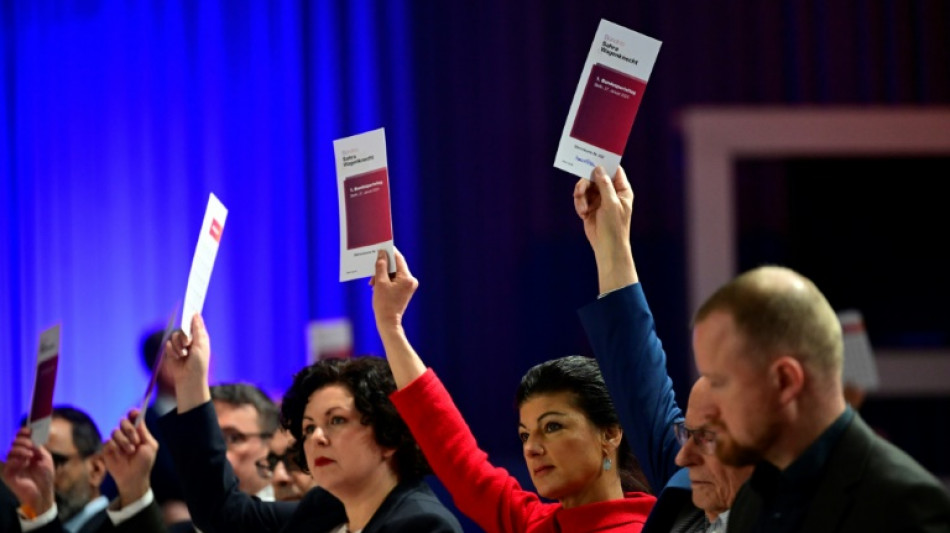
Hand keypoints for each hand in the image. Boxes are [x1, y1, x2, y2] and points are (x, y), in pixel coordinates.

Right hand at [1, 427, 54, 513]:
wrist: (44, 492)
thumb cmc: (45, 476)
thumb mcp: (45, 458)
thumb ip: (38, 447)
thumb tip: (31, 437)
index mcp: (25, 451)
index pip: (19, 438)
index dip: (22, 433)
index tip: (28, 431)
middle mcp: (16, 457)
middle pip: (12, 443)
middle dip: (21, 440)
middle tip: (30, 444)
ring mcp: (11, 465)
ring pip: (8, 451)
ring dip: (19, 449)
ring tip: (29, 454)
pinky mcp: (7, 475)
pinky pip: (6, 464)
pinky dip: (15, 460)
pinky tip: (24, 462)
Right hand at [103, 409, 157, 507]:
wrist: (134, 478)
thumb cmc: (144, 463)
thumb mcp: (150, 446)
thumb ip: (144, 432)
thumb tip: (138, 416)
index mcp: (138, 432)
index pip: (133, 417)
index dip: (133, 413)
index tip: (133, 412)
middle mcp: (126, 434)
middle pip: (123, 421)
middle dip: (130, 430)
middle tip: (136, 441)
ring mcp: (116, 441)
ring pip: (115, 431)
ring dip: (124, 441)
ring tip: (130, 451)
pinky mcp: (107, 449)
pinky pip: (107, 441)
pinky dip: (114, 446)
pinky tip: (120, 454)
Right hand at [164, 314, 211, 411]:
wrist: (189, 379)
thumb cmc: (199, 363)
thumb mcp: (201, 345)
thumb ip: (197, 329)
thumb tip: (196, 314)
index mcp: (200, 336)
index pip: (194, 322)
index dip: (192, 314)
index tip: (190, 303)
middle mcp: (190, 339)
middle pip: (182, 328)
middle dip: (184, 336)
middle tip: (187, 344)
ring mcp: (180, 345)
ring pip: (174, 336)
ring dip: (178, 346)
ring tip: (184, 355)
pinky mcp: (172, 351)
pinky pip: (168, 344)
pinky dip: (172, 351)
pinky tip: (178, 358)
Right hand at [370, 248, 417, 332]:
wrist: (388, 322)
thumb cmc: (384, 304)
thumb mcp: (380, 283)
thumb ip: (380, 266)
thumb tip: (381, 254)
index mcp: (407, 278)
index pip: (398, 259)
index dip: (389, 252)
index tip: (380, 246)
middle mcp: (411, 280)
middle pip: (396, 266)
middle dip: (383, 267)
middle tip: (371, 266)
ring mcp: (408, 286)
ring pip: (394, 273)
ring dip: (382, 275)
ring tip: (372, 282)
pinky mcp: (404, 290)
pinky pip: (394, 280)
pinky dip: (385, 281)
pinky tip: (376, 285)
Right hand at [573, 165, 636, 291]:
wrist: (607, 247)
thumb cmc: (614, 226)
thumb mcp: (611, 203)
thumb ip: (604, 185)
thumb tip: (598, 168)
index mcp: (621, 190)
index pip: (614, 170)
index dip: (605, 163)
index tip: (593, 158)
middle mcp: (610, 192)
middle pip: (595, 177)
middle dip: (586, 182)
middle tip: (580, 189)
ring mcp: (599, 200)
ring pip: (585, 187)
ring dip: (581, 195)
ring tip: (582, 207)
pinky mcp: (589, 207)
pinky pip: (580, 198)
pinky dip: (579, 204)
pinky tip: (582, 213)